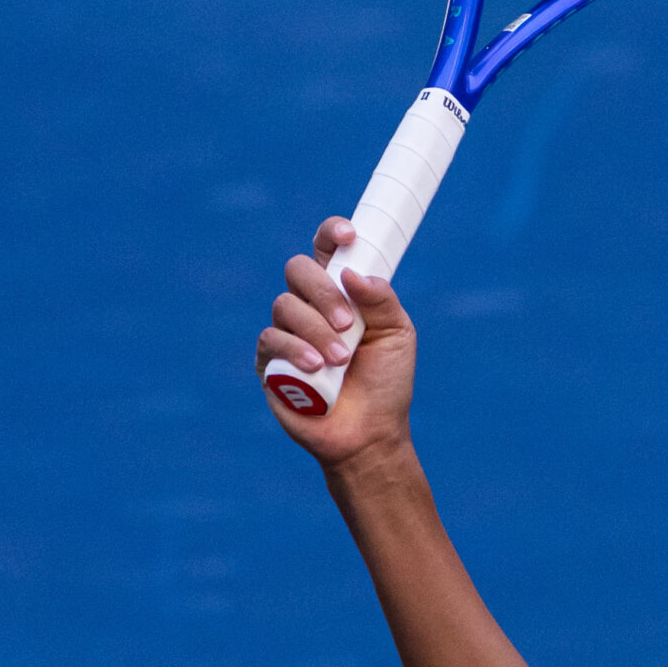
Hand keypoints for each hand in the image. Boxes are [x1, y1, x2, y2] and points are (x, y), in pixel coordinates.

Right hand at [257, 217, 417, 470]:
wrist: (369, 432)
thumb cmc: (386, 382)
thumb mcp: (397, 335)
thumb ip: (381, 299)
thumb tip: (354, 272)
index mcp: (344, 293)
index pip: (329, 250)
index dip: (333, 234)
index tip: (350, 235)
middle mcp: (312, 306)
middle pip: (299, 270)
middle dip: (323, 292)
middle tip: (348, 323)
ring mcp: (288, 331)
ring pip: (286, 305)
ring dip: (317, 330)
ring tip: (342, 359)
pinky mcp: (270, 361)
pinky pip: (271, 338)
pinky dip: (296, 349)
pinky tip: (316, 367)